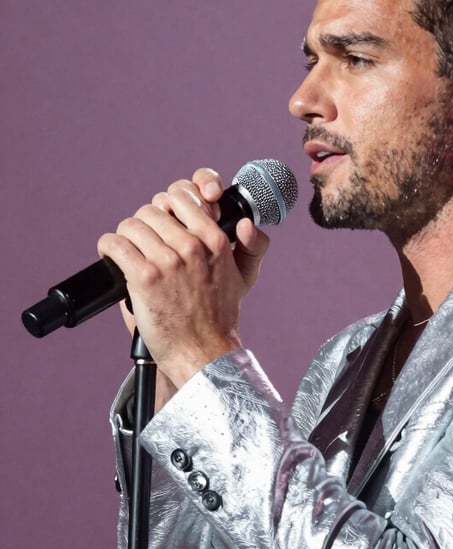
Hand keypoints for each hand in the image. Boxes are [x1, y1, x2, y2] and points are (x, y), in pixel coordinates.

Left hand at [97, 168, 269, 388]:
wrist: (203, 353)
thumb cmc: (218, 317)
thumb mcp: (243, 277)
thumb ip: (248, 246)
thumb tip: (246, 223)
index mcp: (215, 241)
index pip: (181, 195)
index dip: (168, 205)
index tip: (164, 220)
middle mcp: (193, 246)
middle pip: (151, 210)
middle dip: (144, 225)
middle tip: (143, 243)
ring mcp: (168, 261)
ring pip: (131, 225)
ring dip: (125, 237)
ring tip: (129, 253)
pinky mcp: (145, 278)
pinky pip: (115, 245)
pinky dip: (108, 249)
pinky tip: (112, 257)